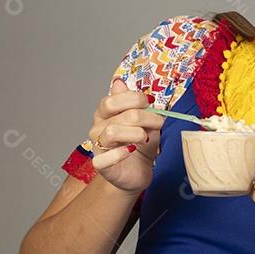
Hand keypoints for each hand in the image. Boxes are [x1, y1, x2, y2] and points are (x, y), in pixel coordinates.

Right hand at [88, 78, 163, 193]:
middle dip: (142, 115)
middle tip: (157, 123)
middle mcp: (98, 128)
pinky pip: (105, 158)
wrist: (137, 172)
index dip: (134, 98)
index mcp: (106, 114)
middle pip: (115, 113)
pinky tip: (132, 151)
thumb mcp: (144, 121)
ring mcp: (97, 146)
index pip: (112, 99)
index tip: (150, 102)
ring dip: (136, 134)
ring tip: (146, 139)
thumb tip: (119, 81)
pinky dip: (121, 153)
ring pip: (112, 132)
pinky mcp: (101, 165)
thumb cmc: (140, 145)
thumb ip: (133, 103)